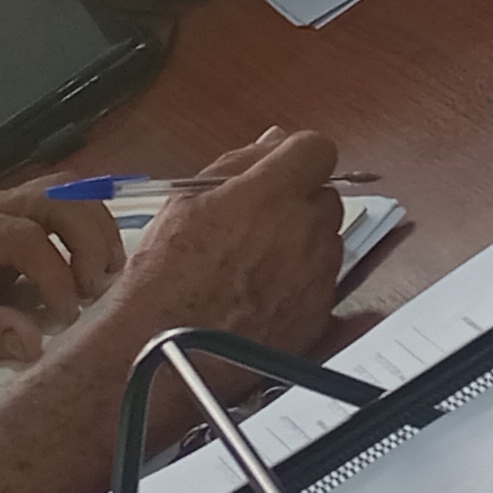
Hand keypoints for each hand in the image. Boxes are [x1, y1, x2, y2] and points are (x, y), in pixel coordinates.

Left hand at [0, 182, 126, 368]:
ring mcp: (4, 206)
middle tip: (97, 287)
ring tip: (108, 272)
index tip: (66, 316)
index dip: (55, 275)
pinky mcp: (17, 216)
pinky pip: (64, 203)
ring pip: (66, 191)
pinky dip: (90, 225)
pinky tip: (98, 260)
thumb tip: (33, 344)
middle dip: (88, 239)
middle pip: (56, 198)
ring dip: (96, 227)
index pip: (26, 238)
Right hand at [108, 127, 345, 360]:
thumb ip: (239, 163)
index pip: (317, 149)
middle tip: (257, 223)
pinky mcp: (319, 314)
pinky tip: (261, 294)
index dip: (298, 157)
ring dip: (302, 243)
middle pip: (325, 197)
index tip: (282, 171)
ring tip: (254, 265)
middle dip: (298, 203)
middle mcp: (305, 231)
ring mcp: (317, 275)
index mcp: (271, 194)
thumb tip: (272, 142)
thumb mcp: (186, 201)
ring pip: (327, 240)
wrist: (165, 350)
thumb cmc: (165, 275)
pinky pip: (322, 283)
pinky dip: (300, 283)